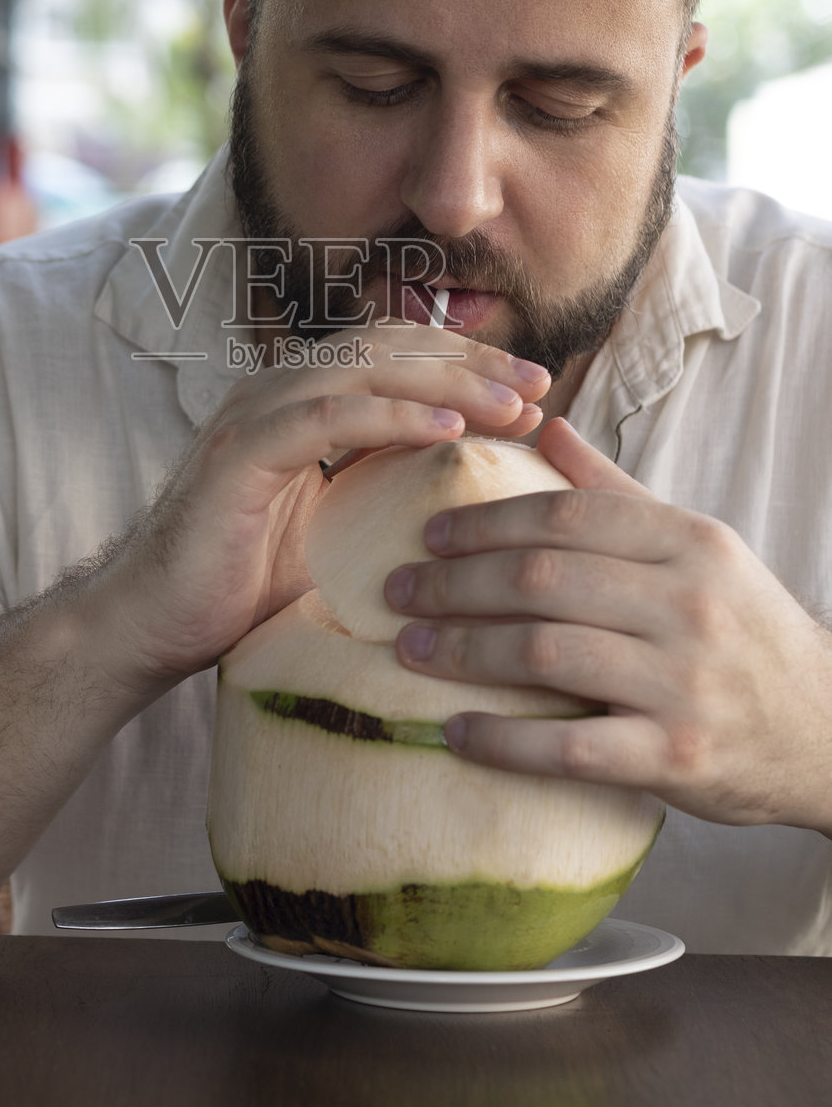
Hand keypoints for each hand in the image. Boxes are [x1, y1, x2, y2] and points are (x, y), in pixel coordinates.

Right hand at [107, 325, 549, 683]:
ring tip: (512, 404)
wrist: (149, 625)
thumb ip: (381, 496)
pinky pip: (326, 417)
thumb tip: (465, 500)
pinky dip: (391, 416)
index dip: (466, 363)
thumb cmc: (238, 588)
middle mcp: (277, 392)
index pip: (397, 356)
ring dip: (447, 381)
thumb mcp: (331, 532)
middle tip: (540, 387)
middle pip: (390, 348)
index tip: (534, 391)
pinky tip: (447, 429)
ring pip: (364, 369)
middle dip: (472, 361)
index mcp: (301, 403)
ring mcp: (254, 415)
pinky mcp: (238, 452)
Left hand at [385, 417, 831, 833]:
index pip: (567, 516)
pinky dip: (503, 741)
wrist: (831, 731)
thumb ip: (618, 491)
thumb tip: (546, 427)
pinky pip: (570, 748)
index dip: (487, 521)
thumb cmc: (746, 632)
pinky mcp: (677, 758)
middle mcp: (688, 604)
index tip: (428, 534)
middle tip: (396, 592)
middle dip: (455, 583)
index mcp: (690, 543)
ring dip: (463, 651)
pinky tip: (455, 732)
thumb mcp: (698, 548)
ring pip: (547, 653)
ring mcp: (684, 683)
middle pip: (543, 579)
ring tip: (409, 650)